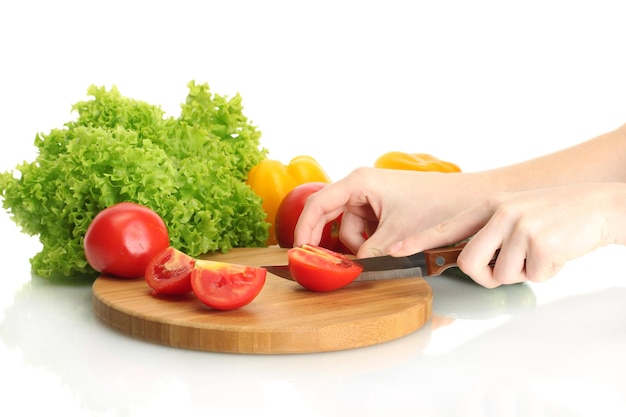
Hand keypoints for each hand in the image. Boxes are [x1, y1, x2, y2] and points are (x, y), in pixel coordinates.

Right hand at [294, 167, 470, 256]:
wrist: (473, 200)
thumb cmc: (438, 207)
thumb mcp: (397, 236)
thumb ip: (367, 255)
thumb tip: (346, 273)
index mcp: (359, 182)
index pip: (317, 204)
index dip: (303, 230)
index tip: (298, 253)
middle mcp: (362, 186)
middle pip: (330, 218)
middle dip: (333, 243)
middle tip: (327, 265)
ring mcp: (373, 197)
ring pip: (350, 229)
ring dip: (361, 246)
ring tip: (386, 250)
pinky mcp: (384, 208)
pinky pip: (366, 229)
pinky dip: (372, 242)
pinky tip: (389, 247)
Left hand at [388, 183, 625, 286]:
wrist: (599, 206)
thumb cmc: (555, 216)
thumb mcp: (515, 215)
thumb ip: (490, 234)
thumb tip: (468, 263)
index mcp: (488, 206)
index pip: (445, 228)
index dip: (418, 241)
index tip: (394, 251)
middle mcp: (499, 212)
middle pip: (468, 263)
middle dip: (484, 276)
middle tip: (509, 268)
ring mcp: (519, 225)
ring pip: (499, 275)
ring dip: (521, 274)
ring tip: (539, 253)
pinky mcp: (540, 241)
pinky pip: (530, 277)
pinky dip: (544, 274)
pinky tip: (556, 253)